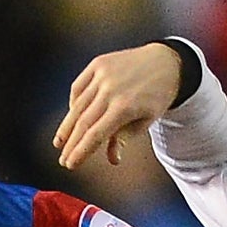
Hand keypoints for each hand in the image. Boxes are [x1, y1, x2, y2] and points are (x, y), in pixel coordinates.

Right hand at [55, 44, 183, 168]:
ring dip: (66, 126)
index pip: (95, 134)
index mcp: (125, 107)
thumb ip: (125, 138)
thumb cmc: (157, 95)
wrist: (166, 62)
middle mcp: (111, 89)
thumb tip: (113, 159)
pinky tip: (71, 115)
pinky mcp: (98, 63)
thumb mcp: (146, 120)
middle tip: (62, 158)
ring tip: (60, 142)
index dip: (80, 151)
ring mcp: (103, 74)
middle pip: (83, 122)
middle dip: (70, 143)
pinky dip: (73, 102)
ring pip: (77, 105)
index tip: (70, 164)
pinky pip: (78, 86)